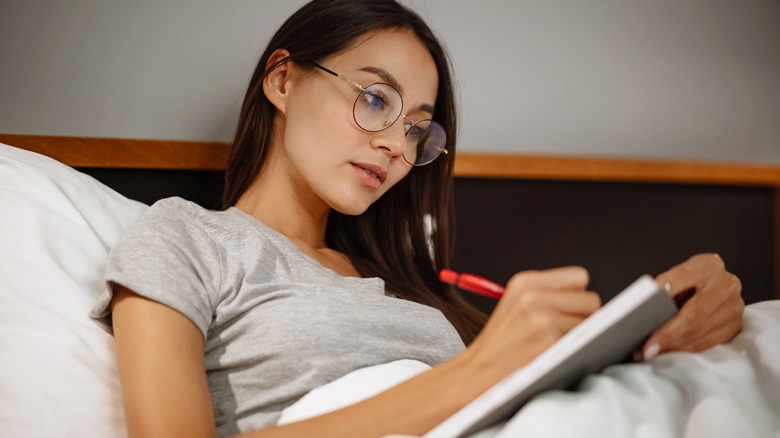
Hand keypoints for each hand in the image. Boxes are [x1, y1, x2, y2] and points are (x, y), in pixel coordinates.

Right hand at [466, 267, 601, 378]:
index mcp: (524, 281)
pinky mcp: (550, 342)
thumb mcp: (516, 303)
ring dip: (578, 335)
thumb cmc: (501, 342)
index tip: (566, 309)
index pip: (579, 277)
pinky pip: (583, 341)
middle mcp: (533, 296)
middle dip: (583, 316)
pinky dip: (573, 349)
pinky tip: (553, 353)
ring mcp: (542, 319)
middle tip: (562, 330)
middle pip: (591, 300)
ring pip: (590, 323)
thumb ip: (549, 294)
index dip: (577, 295)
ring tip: (553, 343)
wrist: (479, 371)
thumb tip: (589, 299)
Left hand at [639, 253, 743, 359]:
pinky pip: (707, 342)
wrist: (712, 289)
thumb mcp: (674, 278)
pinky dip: (684, 349)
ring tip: (650, 351)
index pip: (681, 278)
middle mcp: (727, 284)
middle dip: (667, 332)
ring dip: (673, 345)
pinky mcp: (735, 326)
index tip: (644, 312)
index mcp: (708, 265)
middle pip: (694, 313)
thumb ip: (662, 289)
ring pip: (700, 332)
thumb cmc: (685, 283)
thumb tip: (644, 309)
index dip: (662, 296)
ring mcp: (734, 306)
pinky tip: (668, 351)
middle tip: (647, 346)